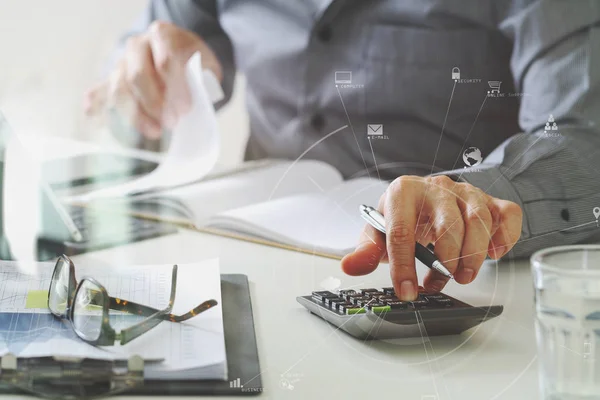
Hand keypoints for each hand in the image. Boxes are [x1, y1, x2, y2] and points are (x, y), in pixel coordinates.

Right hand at [84, 21, 222, 139]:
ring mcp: (121, 62)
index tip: (185, 109)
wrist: (181, 60)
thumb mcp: (206, 67)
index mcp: (163, 34)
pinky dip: (97, 108)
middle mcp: (138, 45)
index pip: (166, 61)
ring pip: (119, 88)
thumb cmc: (194, 66)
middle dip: (154, 103)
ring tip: (155, 131)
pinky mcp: (110, 80)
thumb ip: (198, 81)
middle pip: (138, 75)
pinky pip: (99, 94)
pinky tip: (97, 119)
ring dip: (136, 114)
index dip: (175, 88)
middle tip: (171, 123)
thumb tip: (190, 104)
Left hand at [341, 175, 521, 299]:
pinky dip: (505, 236)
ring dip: (474, 253)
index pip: (402, 231)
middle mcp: (436, 187)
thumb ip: (367, 251)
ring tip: (464, 275)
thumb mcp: (378, 232)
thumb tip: (350, 266)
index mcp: (403, 192)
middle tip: (445, 280)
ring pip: (479, 219)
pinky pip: (507, 214)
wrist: (423, 199)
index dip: (404, 266)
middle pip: (447, 223)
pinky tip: (494, 254)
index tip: (407, 292)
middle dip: (447, 258)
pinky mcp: (490, 199)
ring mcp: (465, 191)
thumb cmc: (401, 218)